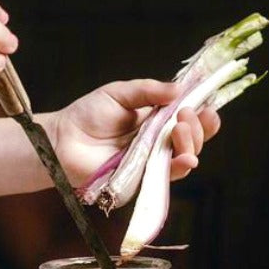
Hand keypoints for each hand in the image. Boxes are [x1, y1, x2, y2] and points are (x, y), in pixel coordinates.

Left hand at [42, 79, 219, 186]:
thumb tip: (179, 88)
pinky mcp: (142, 179)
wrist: (62, 139)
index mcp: (155, 120)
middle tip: (186, 115)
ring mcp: (151, 161)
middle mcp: (158, 141)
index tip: (207, 103)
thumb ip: (148, 91)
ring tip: (181, 128)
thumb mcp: (119, 93)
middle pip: (192, 138)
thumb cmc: (87, 115)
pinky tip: (186, 157)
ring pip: (185, 157)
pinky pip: (167, 176)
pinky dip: (180, 166)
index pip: (187, 117)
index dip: (201, 113)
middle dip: (197, 127)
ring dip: (191, 143)